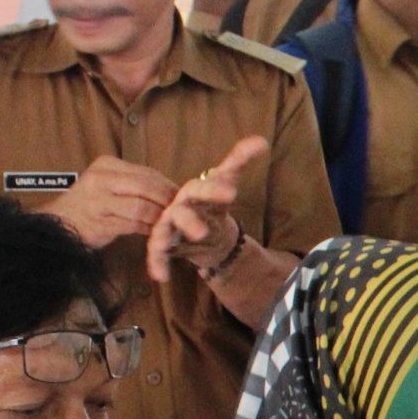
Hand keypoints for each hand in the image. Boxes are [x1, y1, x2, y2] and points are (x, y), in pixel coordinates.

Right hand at [45, 156, 178, 248]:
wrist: (58, 223)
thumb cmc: (90, 205)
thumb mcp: (109, 185)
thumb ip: (135, 184)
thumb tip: (173, 191)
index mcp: (107, 164)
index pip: (147, 173)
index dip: (169, 186)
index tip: (183, 198)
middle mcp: (101, 178)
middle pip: (146, 187)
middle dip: (167, 201)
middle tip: (182, 213)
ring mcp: (98, 200)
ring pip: (141, 206)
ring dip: (159, 217)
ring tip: (169, 224)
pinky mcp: (99, 222)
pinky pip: (132, 224)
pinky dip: (147, 229)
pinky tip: (154, 233)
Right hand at [145, 136, 268, 284]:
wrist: (201, 226)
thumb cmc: (210, 200)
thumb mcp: (226, 181)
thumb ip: (239, 161)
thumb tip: (261, 140)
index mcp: (192, 192)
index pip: (201, 188)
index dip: (214, 190)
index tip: (232, 193)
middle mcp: (177, 207)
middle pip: (180, 211)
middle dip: (189, 220)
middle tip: (201, 231)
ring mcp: (168, 226)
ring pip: (163, 232)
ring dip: (164, 240)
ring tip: (167, 249)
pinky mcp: (165, 245)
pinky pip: (156, 255)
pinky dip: (156, 264)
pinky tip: (160, 278)